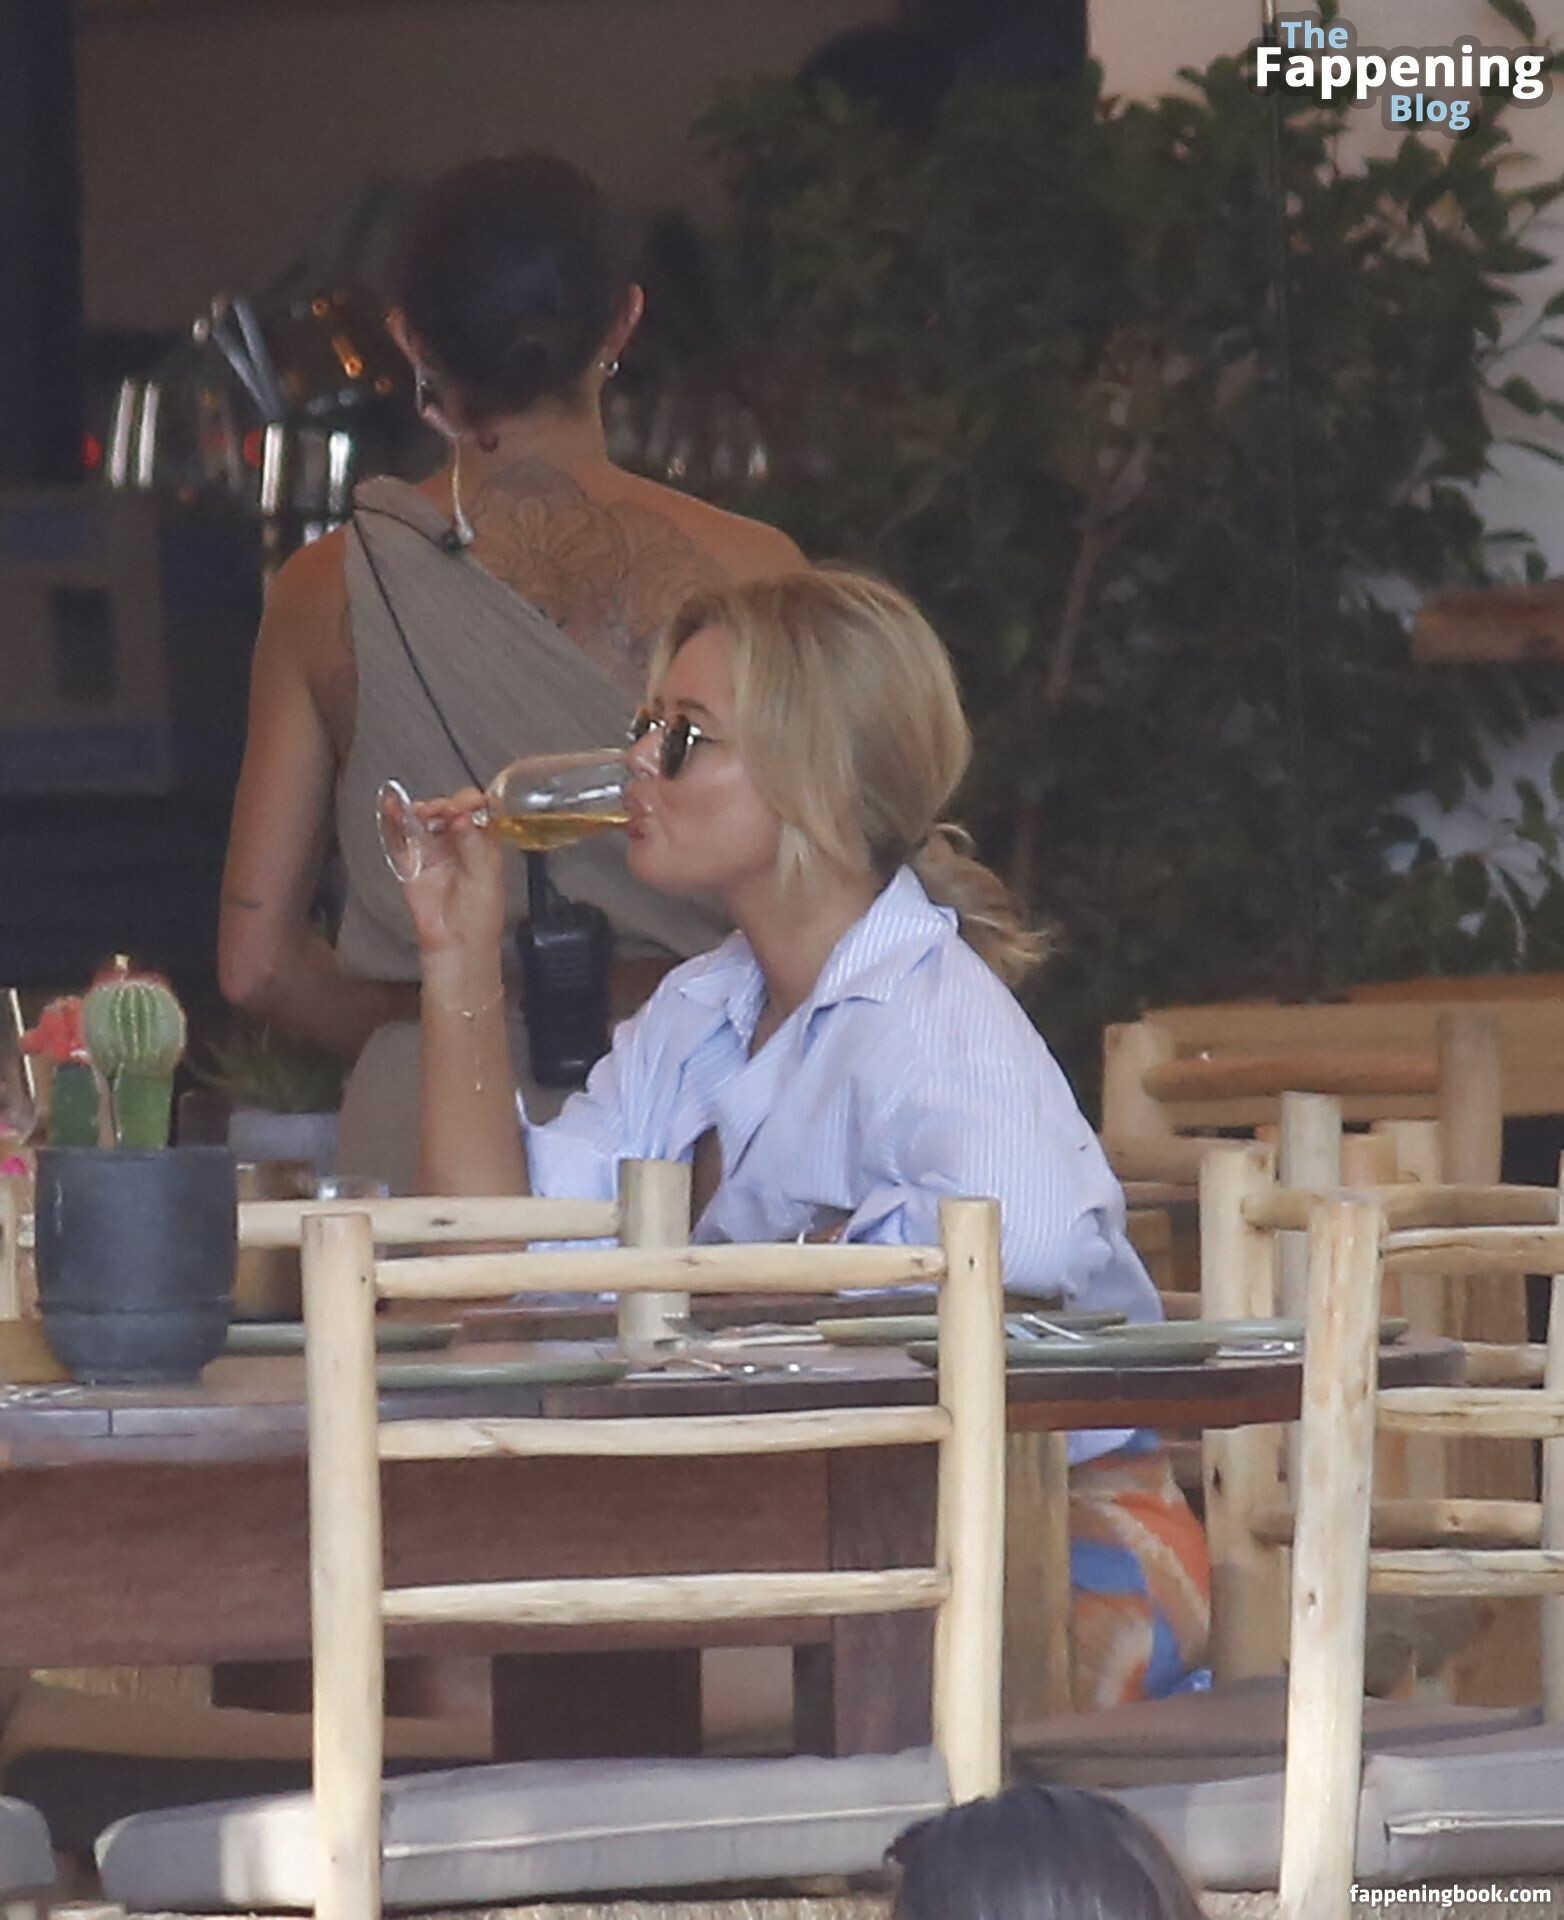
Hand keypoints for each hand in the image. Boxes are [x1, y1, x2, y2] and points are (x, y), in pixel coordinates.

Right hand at [401, 788, 505, 960]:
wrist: (456, 944)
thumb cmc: (480, 915)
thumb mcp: (486, 876)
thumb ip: (473, 845)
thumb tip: (462, 816)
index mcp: (483, 843)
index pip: (479, 812)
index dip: (473, 802)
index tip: (468, 802)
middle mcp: (458, 842)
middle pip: (449, 811)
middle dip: (445, 805)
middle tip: (443, 811)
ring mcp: (433, 850)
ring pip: (425, 820)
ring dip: (422, 810)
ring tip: (422, 812)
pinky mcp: (411, 862)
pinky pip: (400, 837)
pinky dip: (395, 820)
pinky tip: (392, 806)